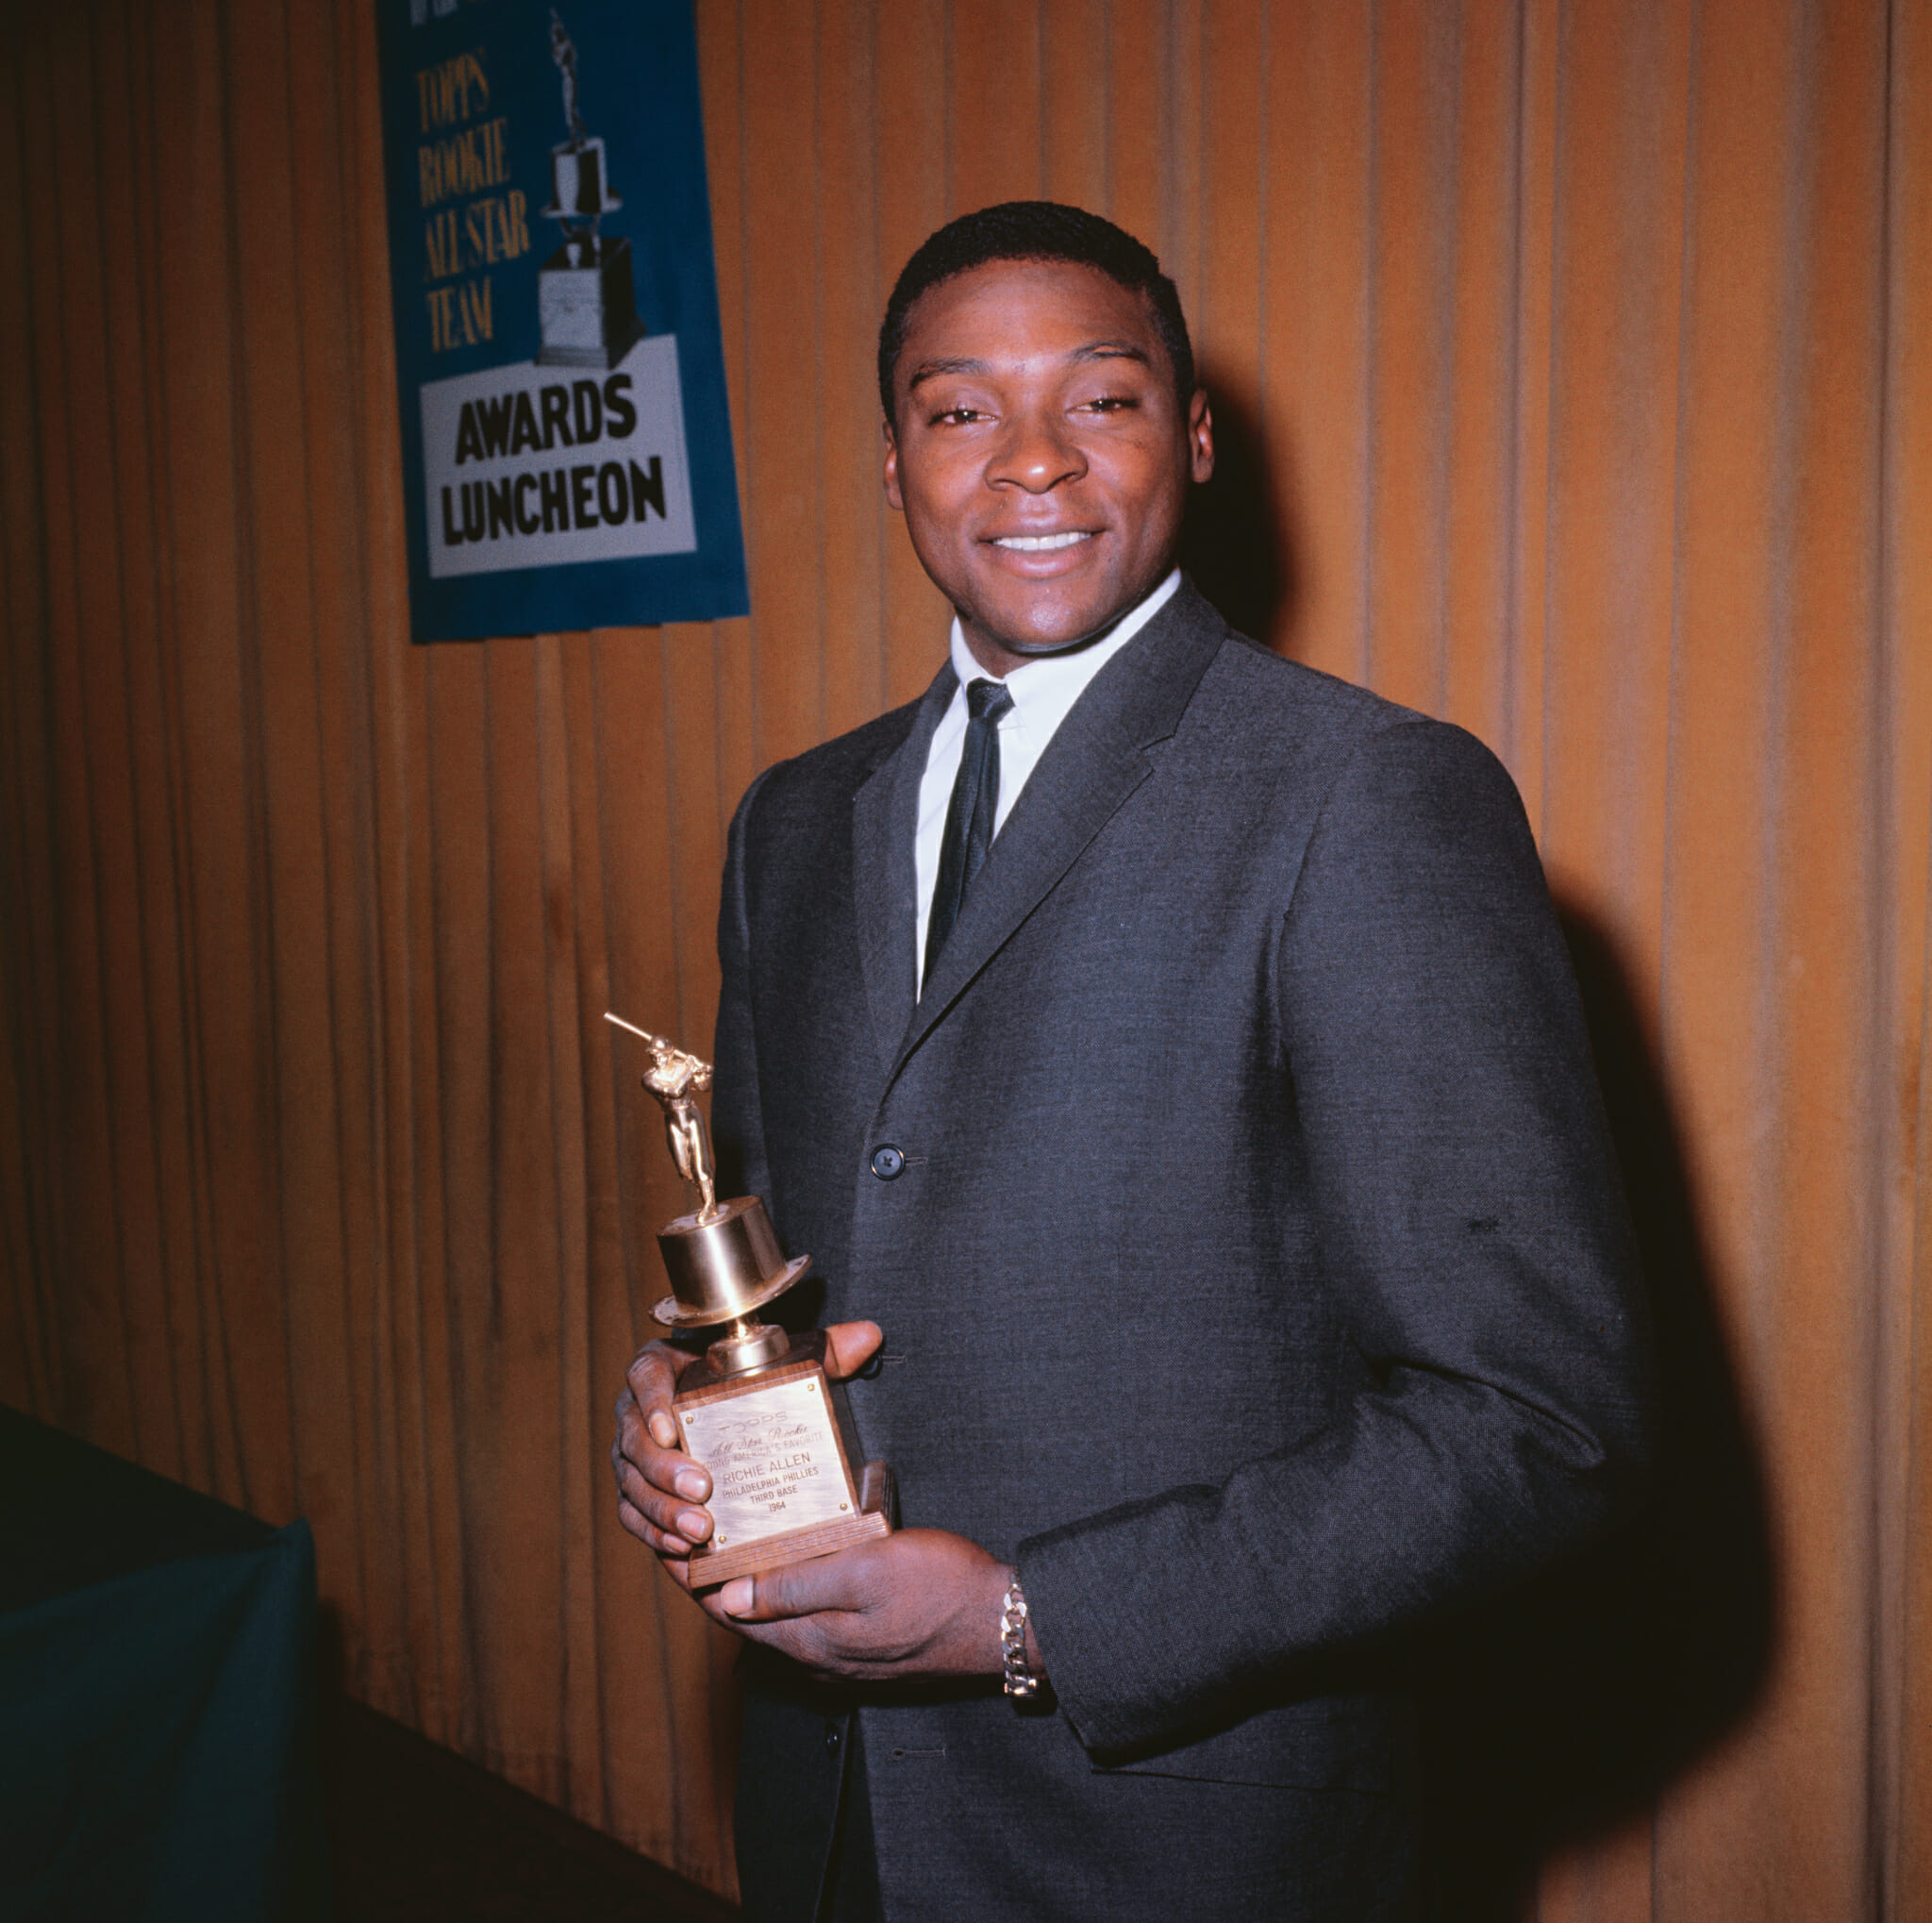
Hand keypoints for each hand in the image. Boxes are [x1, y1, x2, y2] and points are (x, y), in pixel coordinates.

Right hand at [611, 1320, 884, 1573]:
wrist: (731, 1422)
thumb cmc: (750, 1385)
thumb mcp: (783, 1363)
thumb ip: (822, 1350)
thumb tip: (869, 1336)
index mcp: (664, 1369)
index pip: (644, 1375)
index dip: (651, 1400)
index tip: (671, 1425)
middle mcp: (638, 1413)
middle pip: (633, 1440)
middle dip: (664, 1469)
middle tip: (703, 1489)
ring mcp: (635, 1458)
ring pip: (632, 1484)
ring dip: (661, 1510)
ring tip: (700, 1530)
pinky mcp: (638, 1494)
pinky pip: (634, 1516)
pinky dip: (655, 1533)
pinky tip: (681, 1549)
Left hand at [699, 1528, 1022, 1680]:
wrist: (1004, 1621)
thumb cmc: (941, 1588)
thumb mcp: (866, 1572)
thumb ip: (798, 1585)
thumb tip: (730, 1597)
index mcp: (809, 1640)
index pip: (727, 1612)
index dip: (692, 1579)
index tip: (665, 1544)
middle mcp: (819, 1654)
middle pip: (747, 1613)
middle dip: (716, 1576)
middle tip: (694, 1529)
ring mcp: (843, 1652)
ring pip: (778, 1613)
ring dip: (752, 1579)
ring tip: (737, 1534)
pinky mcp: (866, 1642)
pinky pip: (809, 1614)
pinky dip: (788, 1585)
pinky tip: (798, 1554)